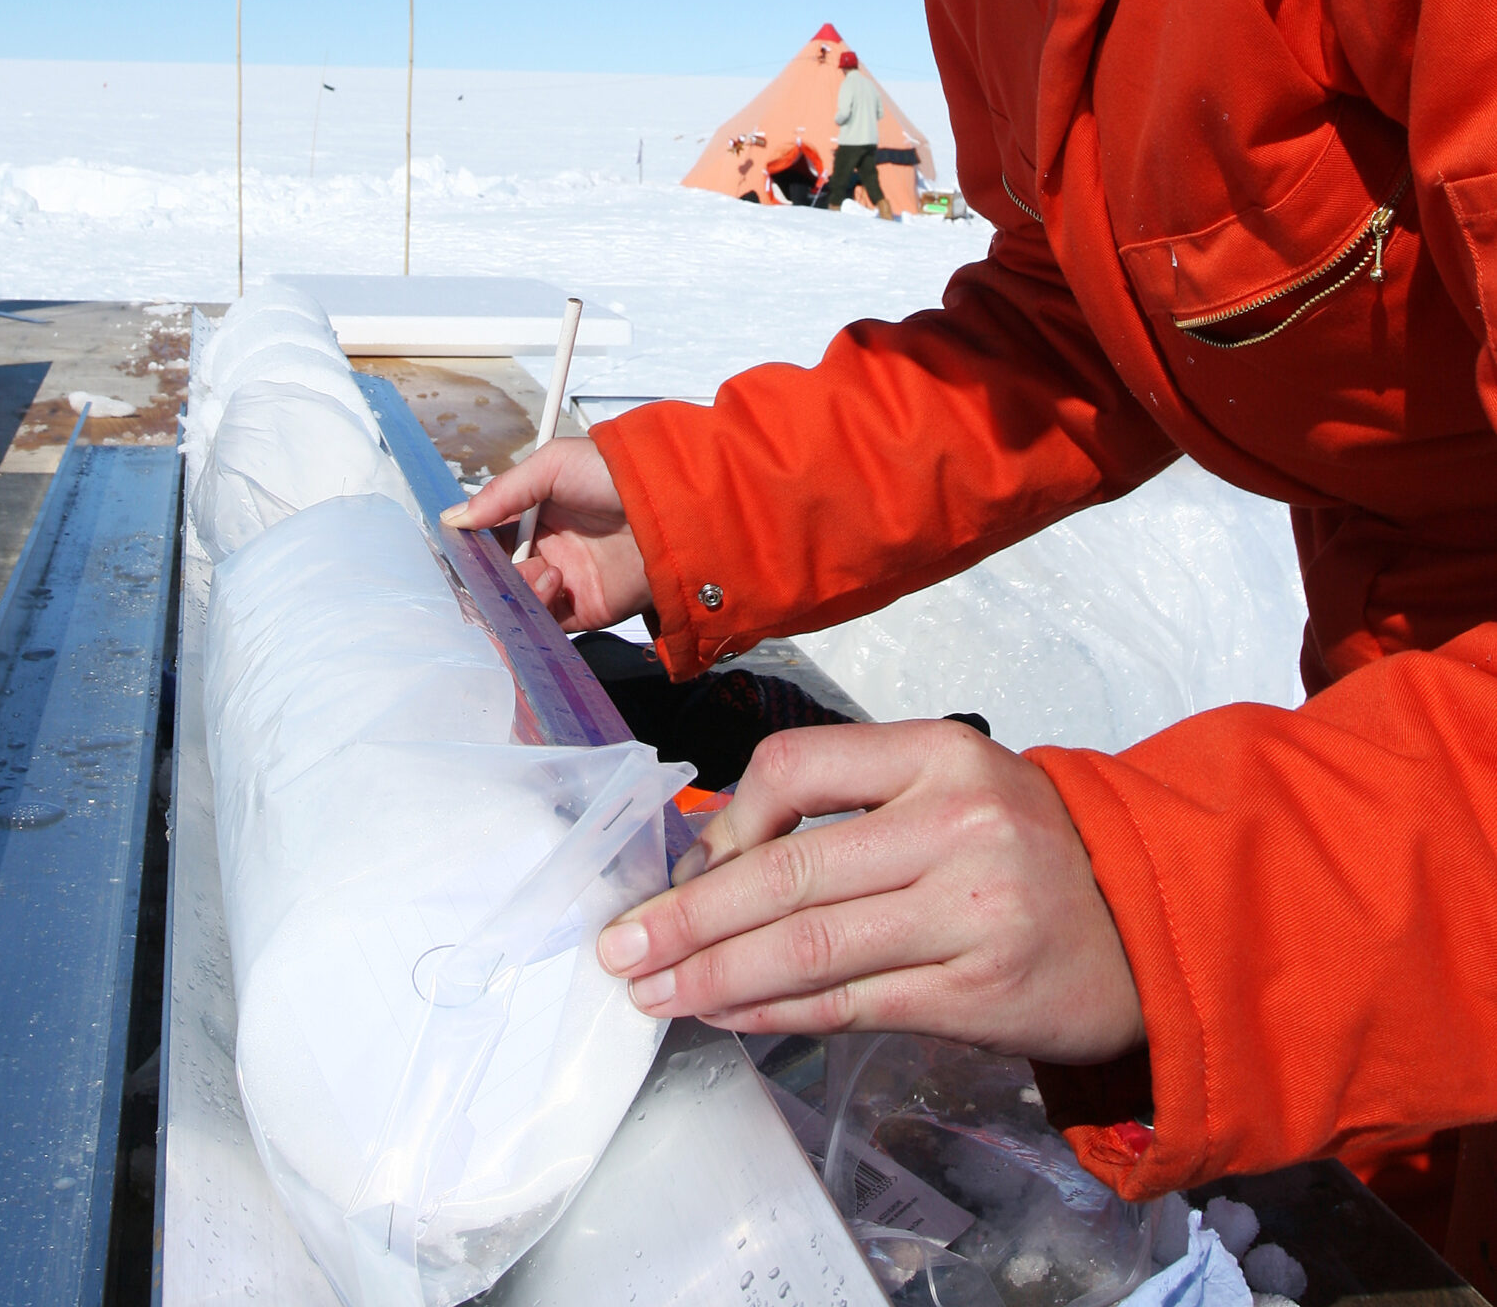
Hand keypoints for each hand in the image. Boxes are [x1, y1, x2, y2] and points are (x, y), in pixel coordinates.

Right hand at [444, 438, 649, 632]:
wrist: (671, 509)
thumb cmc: (615, 475)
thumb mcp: (553, 465)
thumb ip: (503, 492)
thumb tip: (454, 518)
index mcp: (536, 514)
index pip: (489, 536)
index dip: (471, 544)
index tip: (456, 548)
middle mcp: (546, 549)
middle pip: (497, 574)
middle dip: (488, 574)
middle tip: (488, 570)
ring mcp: (564, 582)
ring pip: (516, 600)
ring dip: (519, 589)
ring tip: (547, 572)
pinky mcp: (583, 612)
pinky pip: (545, 623)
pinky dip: (538, 612)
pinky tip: (553, 587)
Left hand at [595, 719, 1142, 1063]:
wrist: (1144, 920)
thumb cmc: (1025, 847)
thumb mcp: (950, 784)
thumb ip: (850, 804)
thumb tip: (717, 852)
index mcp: (938, 752)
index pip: (795, 766)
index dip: (725, 820)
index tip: (685, 863)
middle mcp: (952, 824)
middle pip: (786, 871)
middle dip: (688, 916)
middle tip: (621, 946)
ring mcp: (967, 913)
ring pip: (808, 947)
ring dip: (714, 975)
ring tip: (654, 990)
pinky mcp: (974, 993)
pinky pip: (849, 1004)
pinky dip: (775, 1011)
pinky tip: (727, 1013)